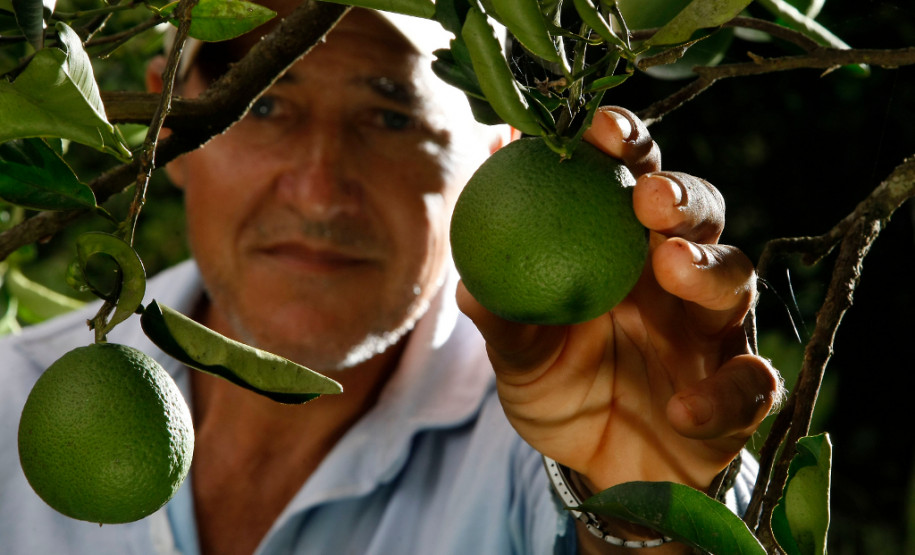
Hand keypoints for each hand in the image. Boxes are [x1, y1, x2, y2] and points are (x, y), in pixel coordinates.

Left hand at [457, 106, 781, 492]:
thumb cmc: (562, 387)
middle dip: (680, 194)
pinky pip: (749, 383)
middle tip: (648, 196)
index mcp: (622, 251)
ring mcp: (711, 330)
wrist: (601, 467)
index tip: (598, 126)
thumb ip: (503, 319)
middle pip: (699, 213)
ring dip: (709, 269)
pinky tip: (683, 406)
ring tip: (671, 265)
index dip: (623, 148)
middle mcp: (675, 279)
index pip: (630, 181)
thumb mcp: (521, 357)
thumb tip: (465, 280)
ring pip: (734, 280)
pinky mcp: (738, 390)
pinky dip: (723, 392)